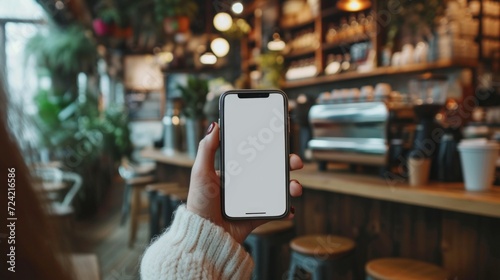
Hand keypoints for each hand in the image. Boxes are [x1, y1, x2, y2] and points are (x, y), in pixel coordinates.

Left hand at [187, 122, 303, 243]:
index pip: (255, 154)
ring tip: (294, 187)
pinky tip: (289, 209)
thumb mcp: (201, 172)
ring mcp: (253, 200)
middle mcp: (246, 184)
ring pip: (278, 189)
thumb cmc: (199, 203)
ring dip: (291, 186)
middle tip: (295, 162)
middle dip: (288, 164)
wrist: (204, 235)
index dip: (270, 147)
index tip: (281, 139)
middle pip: (273, 170)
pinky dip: (286, 210)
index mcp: (234, 171)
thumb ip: (207, 148)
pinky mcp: (257, 217)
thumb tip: (215, 125)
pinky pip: (276, 212)